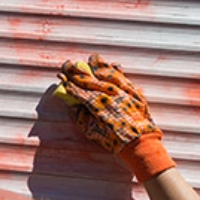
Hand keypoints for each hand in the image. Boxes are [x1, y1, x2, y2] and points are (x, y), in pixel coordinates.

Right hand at [49, 55, 175, 180]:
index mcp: (95, 103)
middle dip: (77, 70)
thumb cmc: (113, 139)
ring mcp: (122, 90)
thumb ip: (80, 116)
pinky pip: (123, 77)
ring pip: (108, 73)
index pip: (77, 88)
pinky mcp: (133, 92)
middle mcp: (108, 93)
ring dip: (98, 65)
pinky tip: (113, 65)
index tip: (60, 74)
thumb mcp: (90, 130)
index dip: (67, 81)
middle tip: (68, 63)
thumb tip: (74, 104)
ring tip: (92, 58)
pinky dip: (116, 70)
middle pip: (89, 78)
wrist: (139, 142)